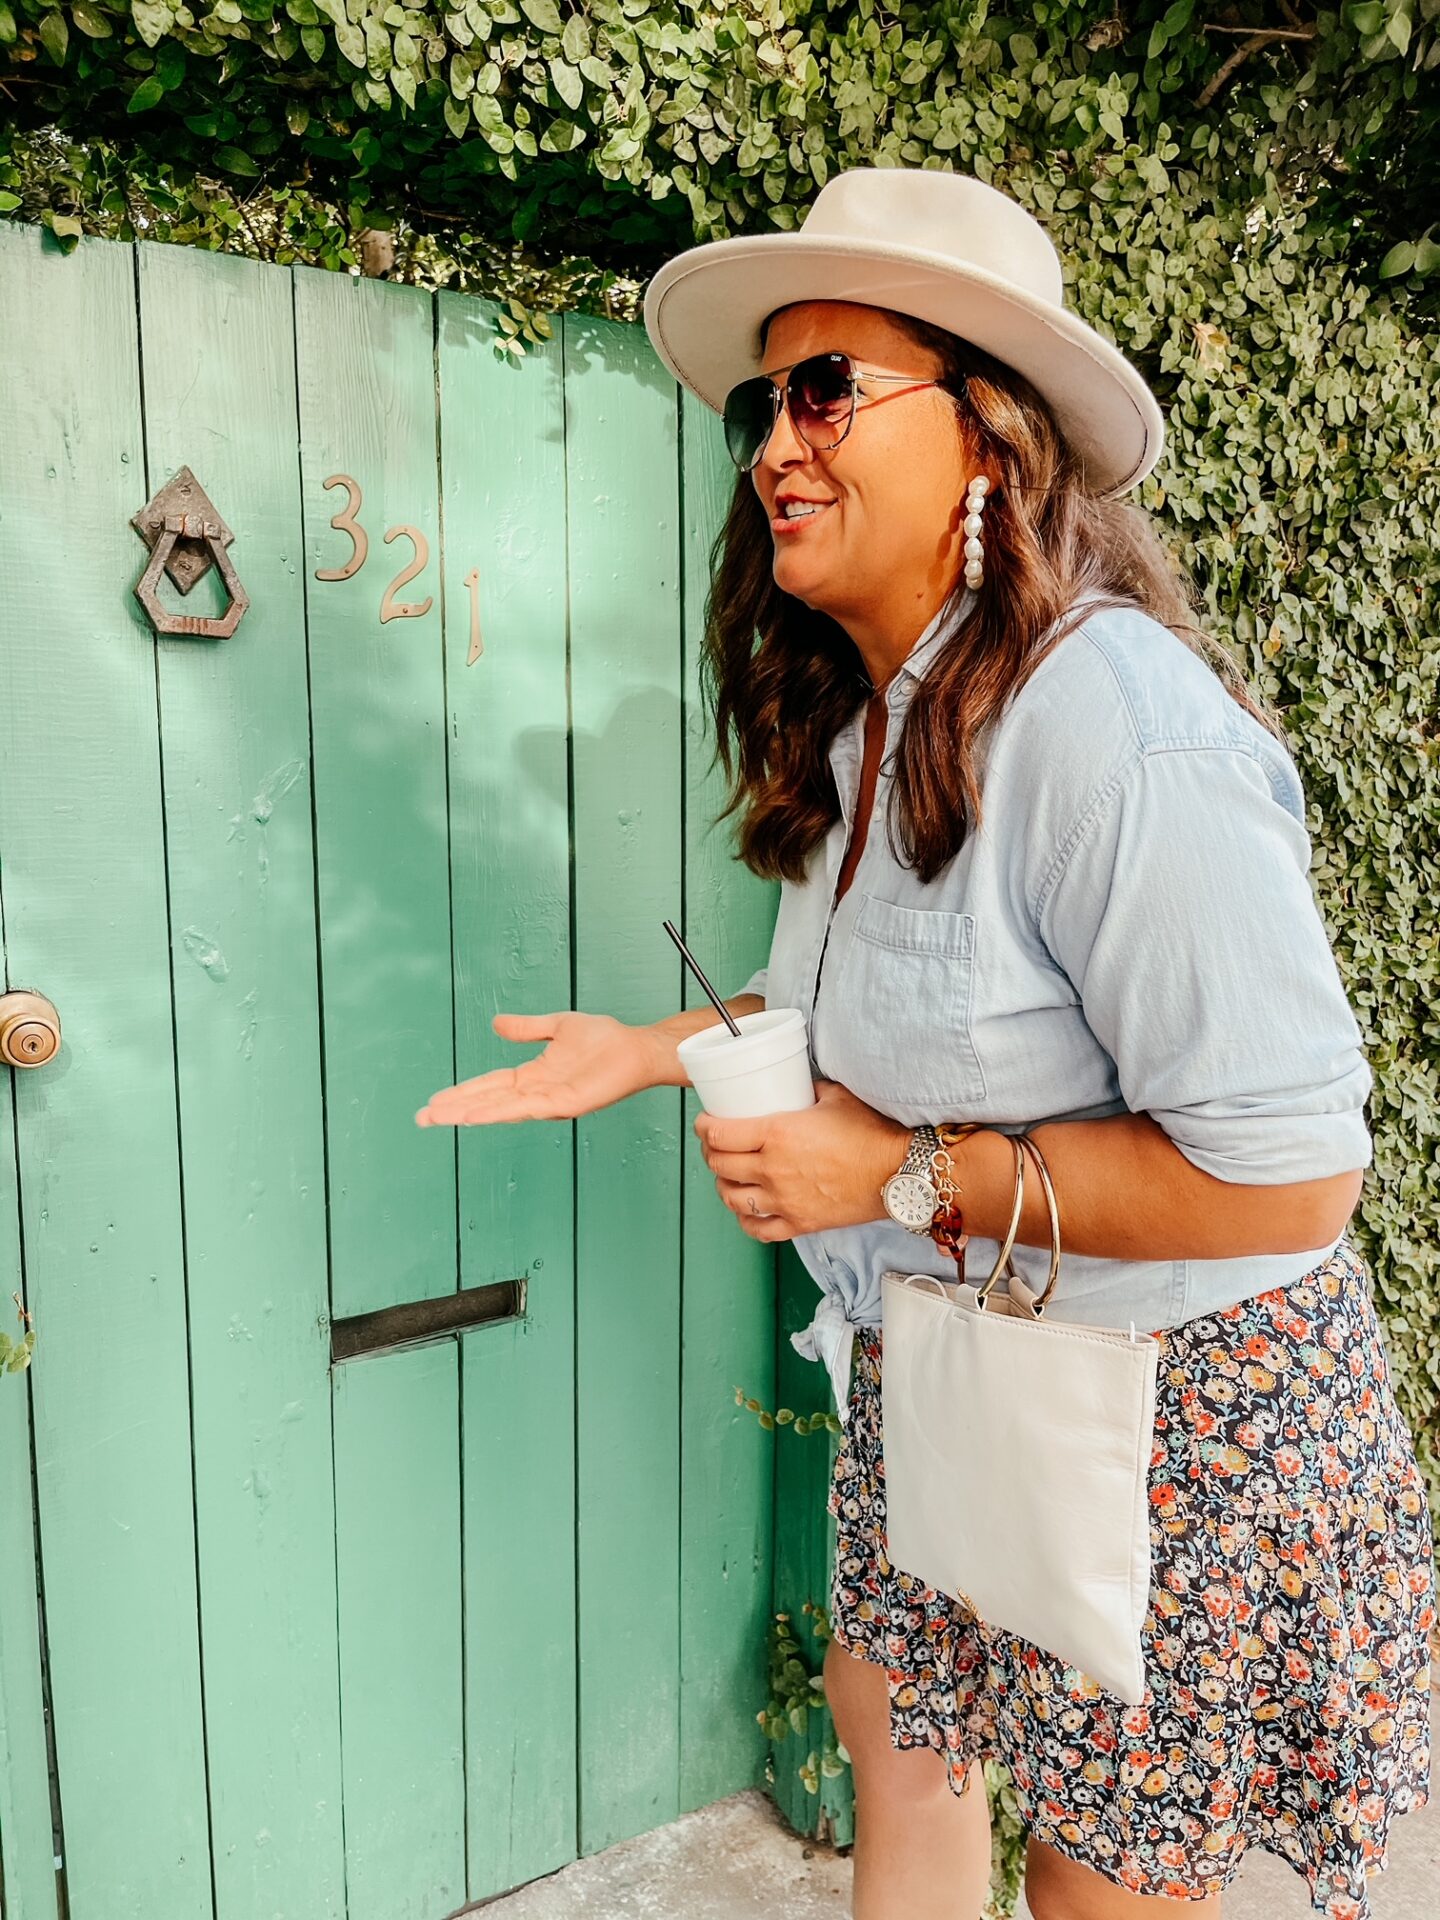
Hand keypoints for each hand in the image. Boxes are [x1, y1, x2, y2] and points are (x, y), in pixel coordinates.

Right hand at [415, 1011, 667, 1125]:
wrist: (635, 1047)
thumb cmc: (604, 1039)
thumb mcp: (556, 1026)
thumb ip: (527, 1028)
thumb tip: (496, 1023)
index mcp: (532, 1075)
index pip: (489, 1086)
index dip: (462, 1092)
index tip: (434, 1101)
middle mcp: (536, 1092)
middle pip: (488, 1102)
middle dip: (455, 1109)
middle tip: (422, 1118)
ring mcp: (549, 1101)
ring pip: (501, 1109)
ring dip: (470, 1113)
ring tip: (441, 1117)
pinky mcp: (564, 1105)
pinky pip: (526, 1110)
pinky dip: (499, 1112)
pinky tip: (477, 1116)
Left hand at [693, 1080, 911, 1241]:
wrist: (899, 1172)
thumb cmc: (872, 1133)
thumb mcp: (834, 1096)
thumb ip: (806, 1090)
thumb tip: (795, 1084)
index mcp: (777, 1134)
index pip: (719, 1134)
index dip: (703, 1127)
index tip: (704, 1122)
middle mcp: (773, 1169)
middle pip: (719, 1165)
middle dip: (709, 1153)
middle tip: (714, 1145)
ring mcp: (784, 1200)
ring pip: (732, 1198)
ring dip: (723, 1185)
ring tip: (728, 1176)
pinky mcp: (799, 1223)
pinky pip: (758, 1229)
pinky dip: (746, 1220)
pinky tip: (747, 1209)